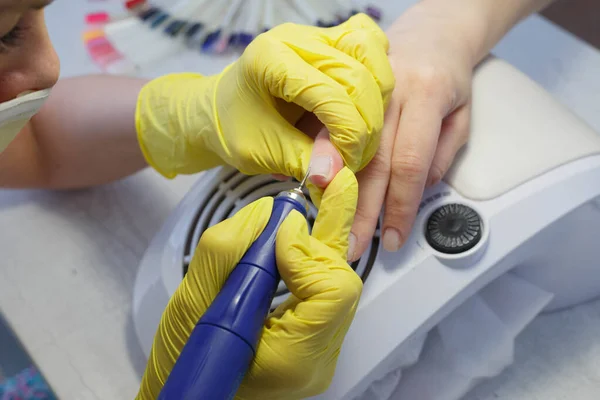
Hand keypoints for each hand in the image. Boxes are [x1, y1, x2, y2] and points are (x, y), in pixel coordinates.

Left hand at [135, 14, 393, 183]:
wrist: (221, 110)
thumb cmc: (235, 129)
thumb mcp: (263, 152)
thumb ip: (304, 161)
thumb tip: (340, 177)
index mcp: (270, 60)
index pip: (330, 96)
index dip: (349, 136)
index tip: (348, 165)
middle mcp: (296, 37)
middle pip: (357, 76)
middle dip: (366, 124)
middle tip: (356, 157)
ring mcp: (315, 33)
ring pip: (370, 54)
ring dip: (377, 98)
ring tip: (363, 132)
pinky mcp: (329, 38)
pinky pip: (368, 42)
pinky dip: (377, 70)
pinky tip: (367, 100)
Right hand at [136, 167, 361, 399]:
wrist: (187, 393)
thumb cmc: (183, 365)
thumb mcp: (191, 305)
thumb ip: (227, 253)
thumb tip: (268, 213)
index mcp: (294, 359)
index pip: (332, 292)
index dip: (305, 253)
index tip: (277, 234)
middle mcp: (316, 356)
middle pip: (340, 279)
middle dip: (319, 236)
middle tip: (306, 198)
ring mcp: (317, 347)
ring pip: (335, 279)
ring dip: (316, 242)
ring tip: (302, 211)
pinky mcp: (311, 334)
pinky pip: (322, 286)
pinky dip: (307, 256)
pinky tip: (297, 236)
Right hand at [309, 2, 475, 259]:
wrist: (431, 30)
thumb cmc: (449, 76)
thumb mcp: (462, 114)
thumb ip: (441, 154)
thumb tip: (414, 191)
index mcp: (426, 95)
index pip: (410, 163)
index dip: (400, 205)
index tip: (393, 236)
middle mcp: (390, 91)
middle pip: (373, 161)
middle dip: (363, 210)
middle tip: (354, 246)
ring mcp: (363, 88)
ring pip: (346, 147)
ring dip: (338, 191)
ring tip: (331, 224)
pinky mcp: (345, 89)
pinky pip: (327, 128)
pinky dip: (321, 160)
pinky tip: (314, 185)